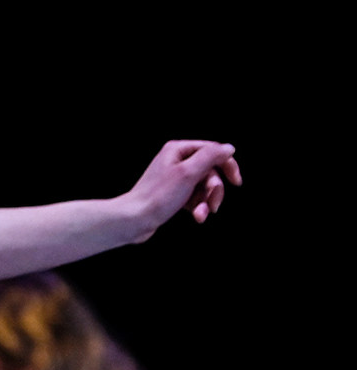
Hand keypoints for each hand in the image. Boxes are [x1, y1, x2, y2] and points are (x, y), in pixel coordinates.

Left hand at [123, 140, 242, 238]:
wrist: (133, 220)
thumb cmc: (157, 197)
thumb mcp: (188, 173)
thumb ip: (211, 157)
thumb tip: (229, 148)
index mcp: (178, 150)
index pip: (213, 151)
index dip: (227, 165)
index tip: (236, 182)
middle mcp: (176, 161)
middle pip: (210, 172)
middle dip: (214, 190)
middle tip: (213, 204)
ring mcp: (175, 179)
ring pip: (203, 187)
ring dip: (206, 201)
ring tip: (201, 215)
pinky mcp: (173, 195)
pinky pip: (194, 198)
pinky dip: (198, 207)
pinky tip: (197, 217)